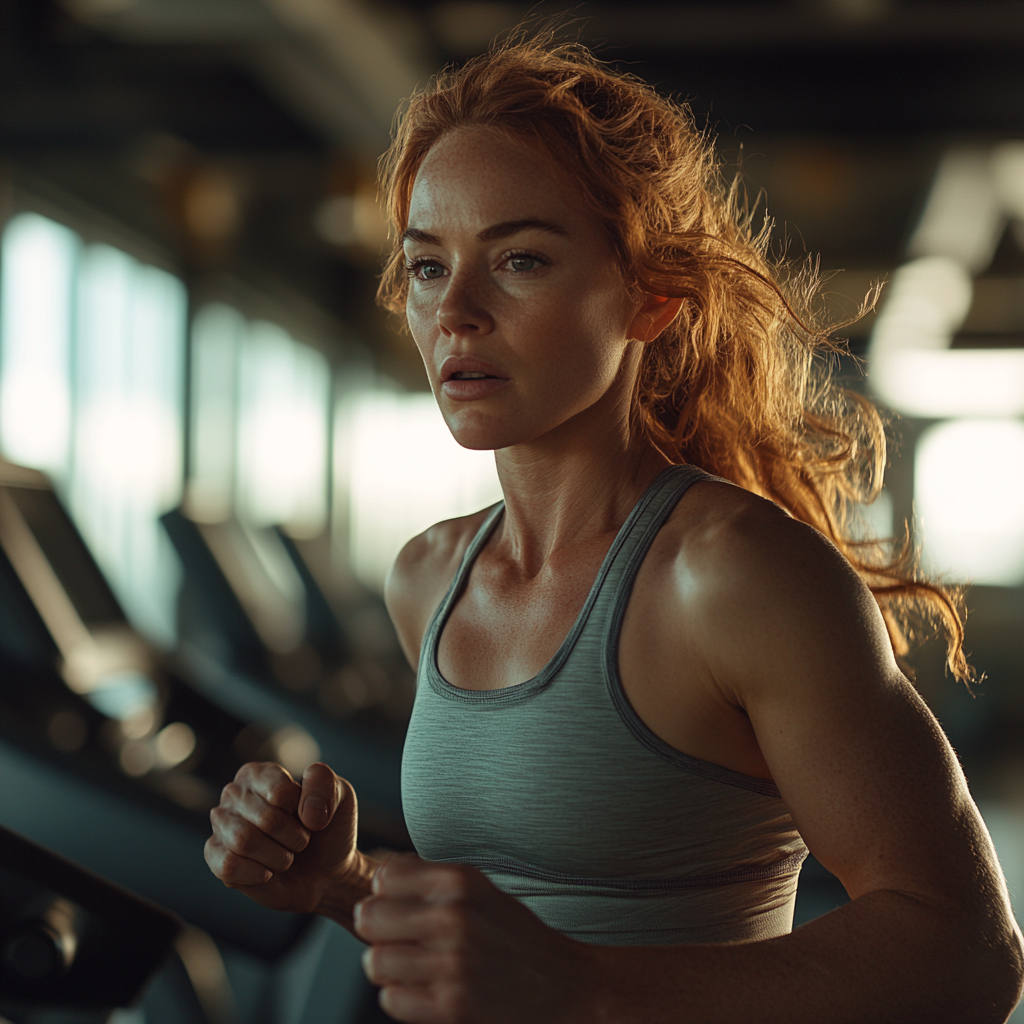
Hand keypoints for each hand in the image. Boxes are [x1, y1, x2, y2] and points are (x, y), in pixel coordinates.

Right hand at [204, 761, 362, 915]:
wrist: (326, 872)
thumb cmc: (328, 829)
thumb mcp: (340, 795)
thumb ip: (325, 785)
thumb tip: (307, 813)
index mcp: (260, 773)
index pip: (279, 790)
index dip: (301, 811)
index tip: (309, 817)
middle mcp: (235, 794)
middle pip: (266, 819)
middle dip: (295, 838)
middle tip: (301, 841)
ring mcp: (222, 826)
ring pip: (244, 841)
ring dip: (278, 857)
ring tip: (285, 856)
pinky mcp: (216, 858)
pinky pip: (228, 866)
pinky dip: (257, 874)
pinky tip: (267, 872)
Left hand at [354, 854, 598, 1023]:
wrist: (567, 987)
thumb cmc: (519, 938)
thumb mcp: (482, 890)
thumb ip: (433, 880)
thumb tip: (381, 873)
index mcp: (461, 881)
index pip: (384, 876)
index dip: (385, 893)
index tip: (398, 904)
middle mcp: (454, 917)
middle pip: (369, 917)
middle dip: (378, 930)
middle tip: (396, 938)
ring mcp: (451, 964)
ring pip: (375, 962)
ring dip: (387, 967)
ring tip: (410, 967)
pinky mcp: (451, 1007)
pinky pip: (391, 1000)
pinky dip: (401, 997)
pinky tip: (423, 990)